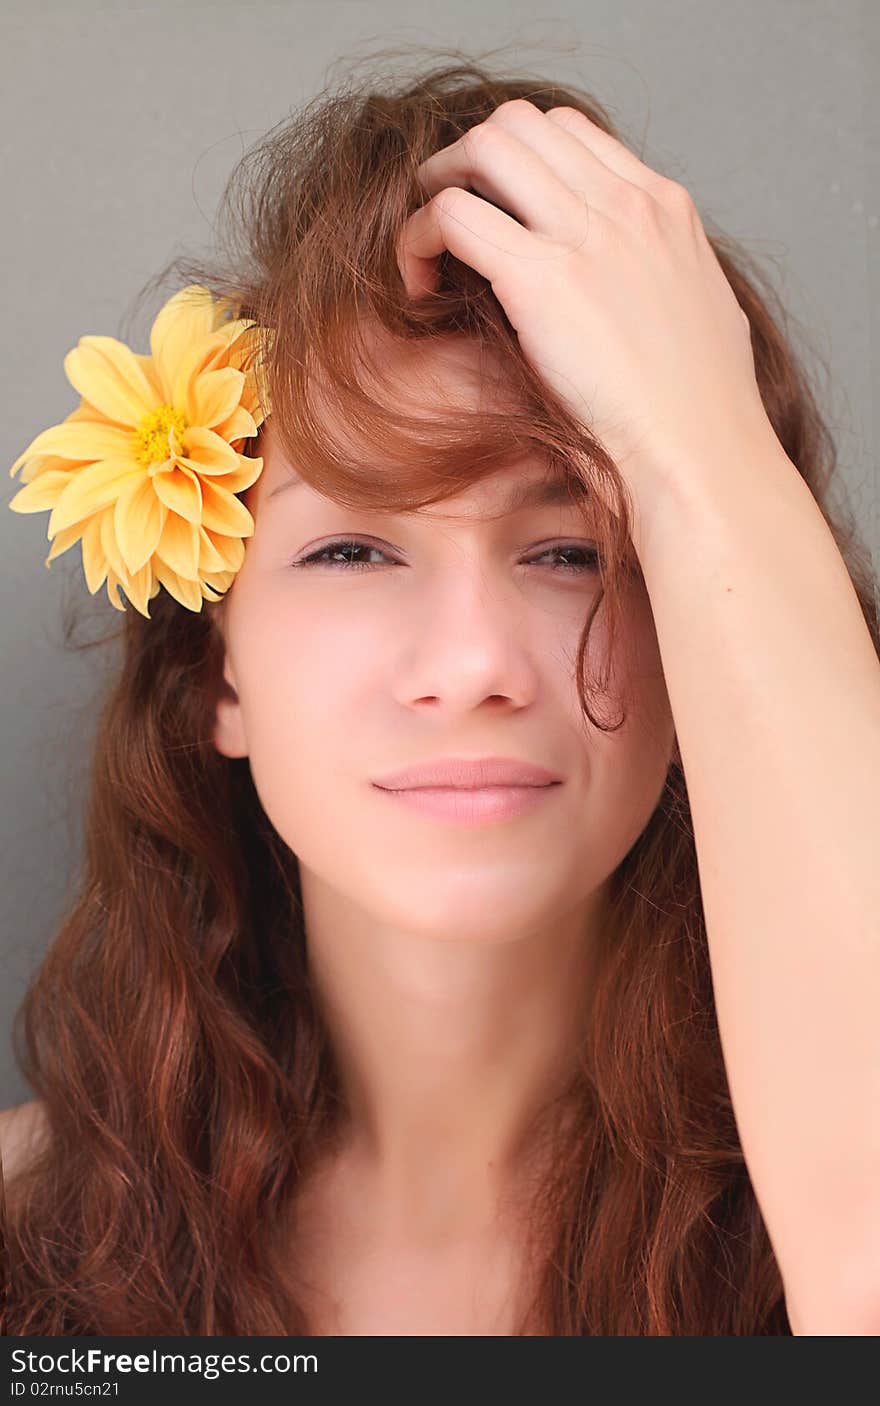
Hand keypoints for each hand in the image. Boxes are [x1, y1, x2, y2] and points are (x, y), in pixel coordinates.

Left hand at [396, 99, 774, 506]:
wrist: (700, 450)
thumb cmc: (702, 411)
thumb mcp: (704, 315)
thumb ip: (665, 281)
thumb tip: (646, 289)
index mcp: (665, 208)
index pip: (572, 132)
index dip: (519, 161)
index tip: (498, 213)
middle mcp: (624, 205)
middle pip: (521, 123)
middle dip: (469, 160)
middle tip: (448, 217)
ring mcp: (584, 235)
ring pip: (483, 147)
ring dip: (438, 186)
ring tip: (428, 248)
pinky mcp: (539, 278)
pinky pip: (452, 216)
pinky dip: (418, 240)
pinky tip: (419, 288)